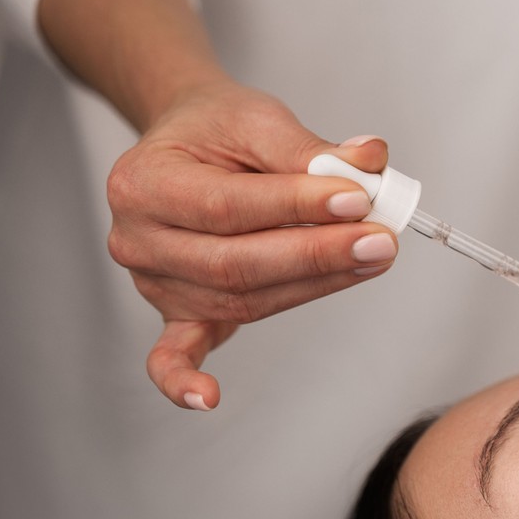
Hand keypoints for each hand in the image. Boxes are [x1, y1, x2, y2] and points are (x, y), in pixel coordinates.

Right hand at [104, 80, 395, 409]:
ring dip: (311, 285)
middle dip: (316, 254)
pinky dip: (184, 379)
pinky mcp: (177, 314)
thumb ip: (308, 148)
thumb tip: (371, 162)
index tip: (358, 198)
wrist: (187, 143)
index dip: (298, 206)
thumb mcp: (256, 120)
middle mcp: (138, 239)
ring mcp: (155, 284)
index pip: (228, 206)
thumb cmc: (216, 133)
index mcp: (142, 183)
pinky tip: (207, 397)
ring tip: (370, 260)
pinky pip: (174, 353)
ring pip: (241, 298)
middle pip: (235, 263)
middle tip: (380, 240)